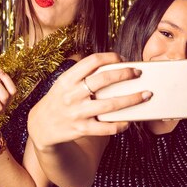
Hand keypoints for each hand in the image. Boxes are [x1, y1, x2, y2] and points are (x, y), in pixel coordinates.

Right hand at [27, 52, 151, 150]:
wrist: (40, 126)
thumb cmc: (59, 100)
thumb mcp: (64, 82)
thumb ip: (83, 74)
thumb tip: (112, 65)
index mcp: (68, 78)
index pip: (92, 61)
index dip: (110, 57)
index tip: (122, 59)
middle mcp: (72, 94)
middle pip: (104, 80)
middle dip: (125, 74)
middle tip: (138, 73)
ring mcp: (77, 112)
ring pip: (110, 105)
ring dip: (132, 99)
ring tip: (146, 95)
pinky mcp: (81, 129)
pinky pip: (105, 128)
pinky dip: (119, 125)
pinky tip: (128, 121)